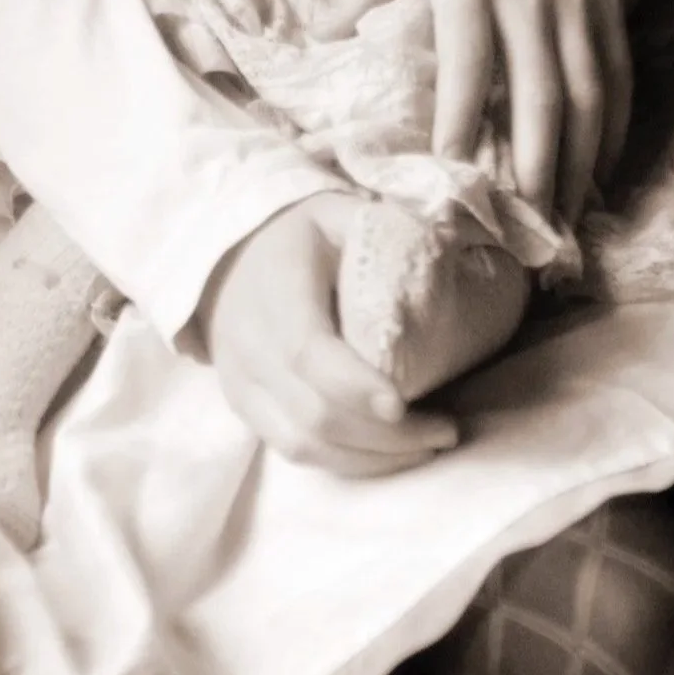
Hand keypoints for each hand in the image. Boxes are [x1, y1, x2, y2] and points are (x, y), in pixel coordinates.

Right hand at [194, 198, 459, 477]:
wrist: (227, 255)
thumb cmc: (298, 236)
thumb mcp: (337, 213)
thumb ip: (383, 230)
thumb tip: (445, 252)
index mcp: (274, 289)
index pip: (307, 352)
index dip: (353, 386)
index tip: (403, 405)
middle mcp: (248, 344)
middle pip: (312, 412)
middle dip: (385, 435)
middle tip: (446, 430)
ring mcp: (241, 383)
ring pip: (302, 445)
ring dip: (371, 457)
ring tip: (428, 447)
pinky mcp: (245, 408)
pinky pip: (293, 451)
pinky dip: (347, 462)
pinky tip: (389, 453)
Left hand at [317, 0, 631, 222]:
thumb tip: (317, 37)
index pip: (466, 68)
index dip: (459, 128)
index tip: (451, 182)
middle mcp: (530, 2)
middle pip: (539, 101)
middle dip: (533, 172)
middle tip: (524, 233)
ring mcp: (577, 7)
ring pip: (586, 100)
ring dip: (576, 167)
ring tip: (563, 222)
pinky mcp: (610, 5)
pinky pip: (618, 78)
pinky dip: (613, 130)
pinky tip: (602, 171)